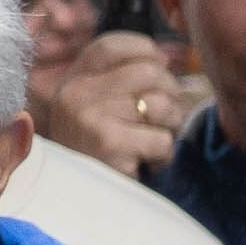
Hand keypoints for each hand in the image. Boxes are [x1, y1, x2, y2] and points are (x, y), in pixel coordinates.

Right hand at [41, 30, 190, 174]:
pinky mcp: (108, 144)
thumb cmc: (100, 151)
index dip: (146, 51)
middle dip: (171, 96)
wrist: (77, 199)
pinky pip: (162, 140)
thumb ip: (126, 80)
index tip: (160, 66)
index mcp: (73, 79)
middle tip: (165, 119)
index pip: (113, 45)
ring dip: (170, 128)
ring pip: (161, 106)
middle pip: (149, 72)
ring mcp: (90, 117)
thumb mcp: (101, 108)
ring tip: (150, 144)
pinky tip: (143, 164)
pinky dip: (163, 156)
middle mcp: (76, 93)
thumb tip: (169, 56)